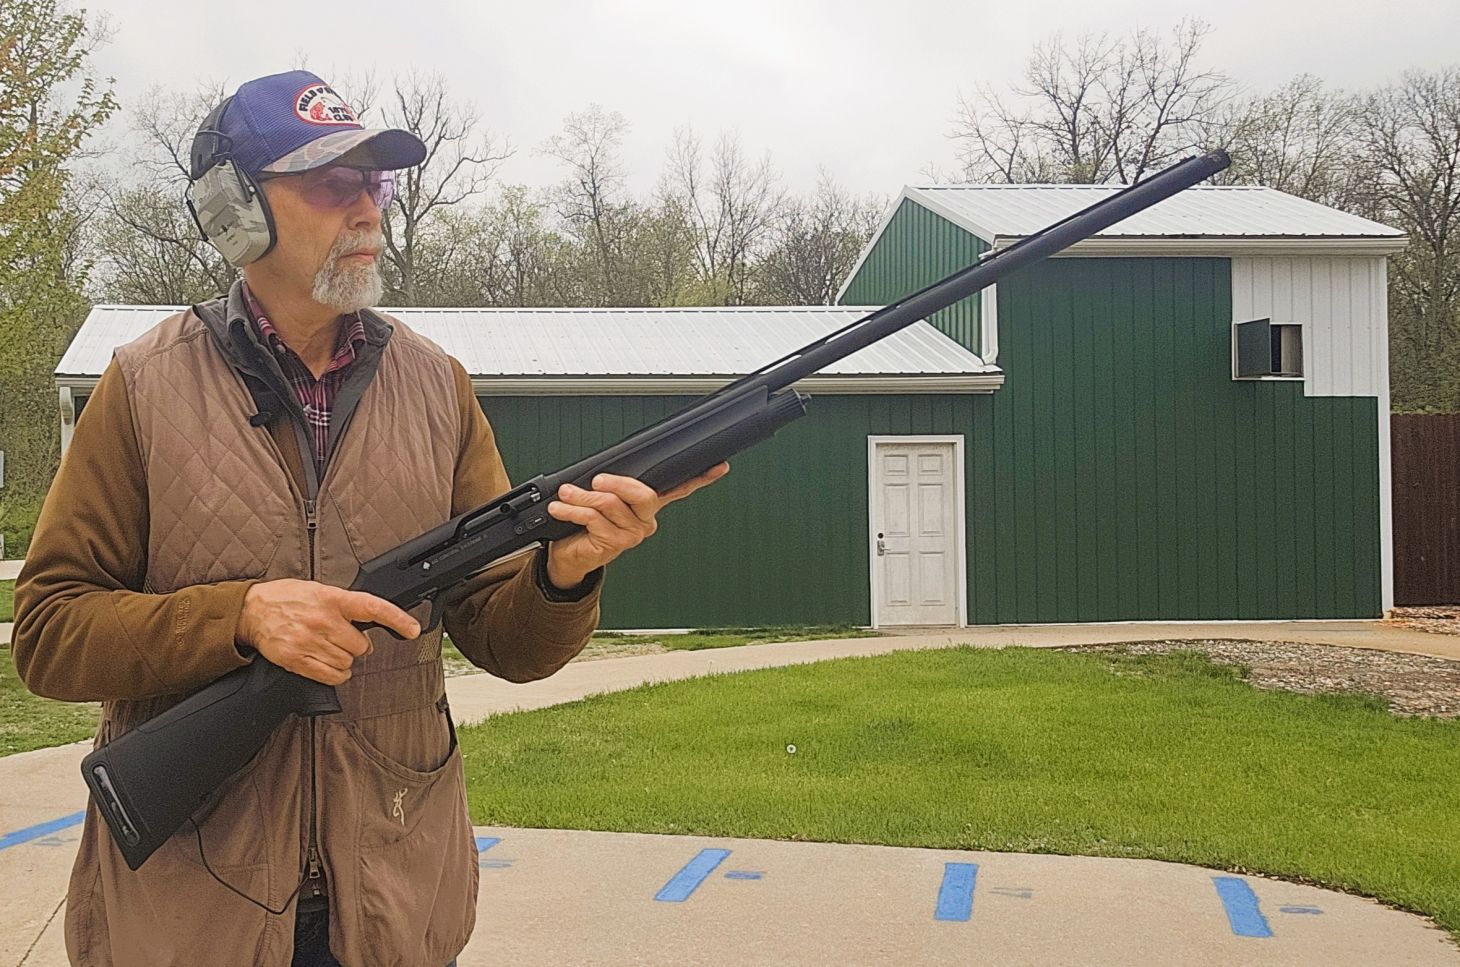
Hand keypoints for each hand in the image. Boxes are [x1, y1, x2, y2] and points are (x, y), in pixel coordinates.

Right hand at [236, 579, 420, 684]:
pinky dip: (335, 673)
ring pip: (348, 662)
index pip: (373, 608)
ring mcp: (309, 641)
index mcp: (332, 598)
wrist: (252, 610)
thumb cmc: (288, 598)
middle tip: (341, 637)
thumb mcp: (320, 590)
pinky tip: (325, 662)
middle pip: (361, 646)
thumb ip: (345, 603)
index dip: (397, 619)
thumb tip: (373, 617)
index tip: (413, 629)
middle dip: (356, 645)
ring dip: (343, 659)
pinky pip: (332, 676)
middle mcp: (323, 620)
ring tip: (326, 646)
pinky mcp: (297, 660)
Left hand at [544, 462, 729, 588]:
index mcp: (647, 505)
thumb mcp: (597, 498)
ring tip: (566, 495)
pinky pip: (595, 519)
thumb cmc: (583, 525)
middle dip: (616, 484)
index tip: (719, 466)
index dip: (701, 478)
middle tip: (596, 481)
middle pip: (644, 495)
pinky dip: (572, 510)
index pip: (679, 489)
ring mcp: (632, 534)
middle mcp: (645, 521)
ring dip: (582, 497)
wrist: (568, 556)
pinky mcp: (615, 545)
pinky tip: (561, 508)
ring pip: (612, 504)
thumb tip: (601, 472)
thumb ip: (607, 485)